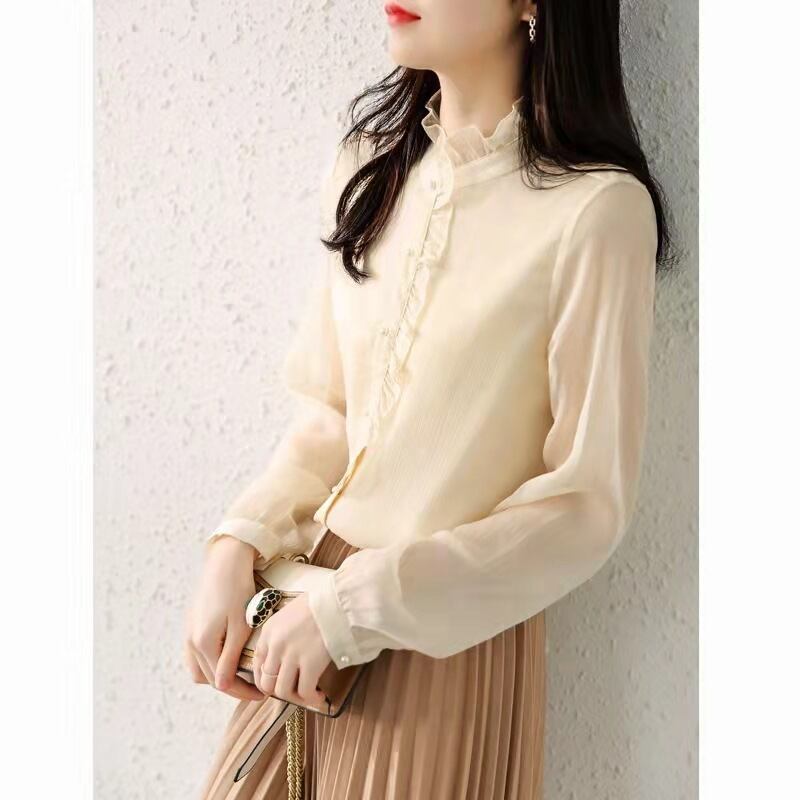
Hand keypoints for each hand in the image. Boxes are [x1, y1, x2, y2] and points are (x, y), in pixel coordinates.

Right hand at [184, 535, 267, 701]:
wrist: (226, 561)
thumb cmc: (238, 590)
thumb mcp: (240, 626)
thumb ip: (231, 658)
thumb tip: (222, 686)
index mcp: (203, 644)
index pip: (223, 682)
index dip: (244, 691)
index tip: (263, 692)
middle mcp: (191, 642)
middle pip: (210, 678)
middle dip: (232, 685)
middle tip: (256, 684)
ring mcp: (188, 633)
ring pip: (199, 669)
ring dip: (217, 675)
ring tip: (241, 672)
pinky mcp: (191, 624)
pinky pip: (196, 654)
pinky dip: (209, 662)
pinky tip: (226, 656)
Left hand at [252, 593, 331, 707]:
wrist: (339, 602)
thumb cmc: (319, 604)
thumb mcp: (290, 614)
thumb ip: (282, 634)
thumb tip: (284, 655)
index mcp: (269, 631)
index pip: (257, 664)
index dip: (265, 679)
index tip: (277, 683)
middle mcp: (276, 645)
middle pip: (267, 682)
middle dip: (279, 690)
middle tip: (293, 690)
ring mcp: (292, 656)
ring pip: (282, 691)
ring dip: (295, 697)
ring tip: (309, 695)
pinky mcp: (310, 664)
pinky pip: (304, 692)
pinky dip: (311, 699)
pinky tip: (320, 696)